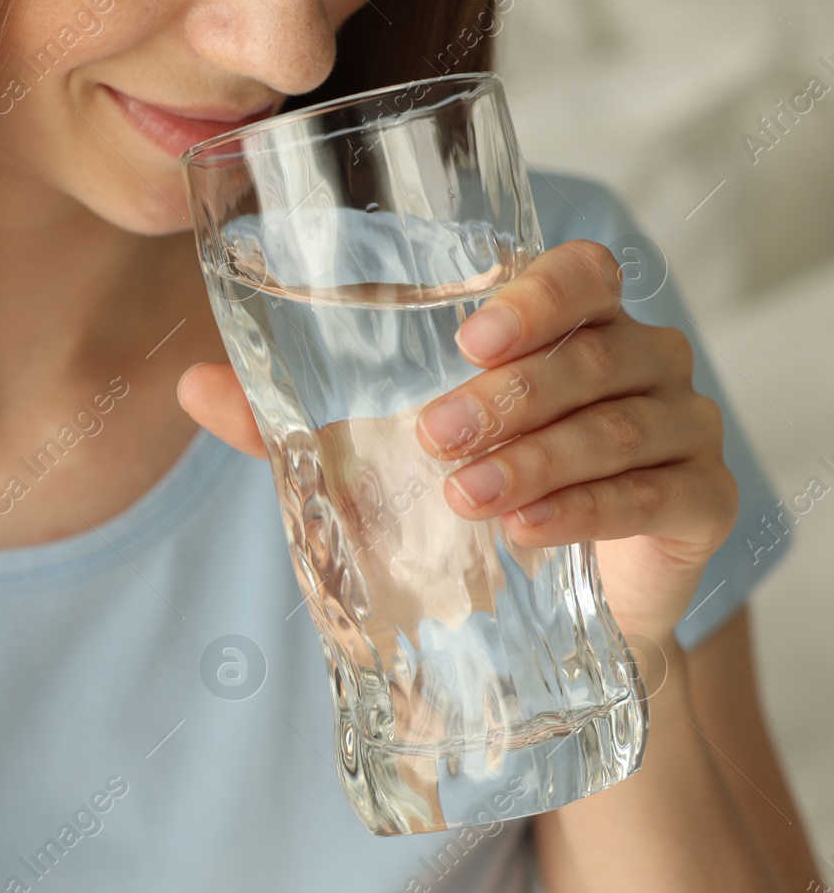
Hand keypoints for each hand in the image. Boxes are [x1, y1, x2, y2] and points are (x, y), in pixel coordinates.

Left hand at [178, 239, 738, 644]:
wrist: (547, 619)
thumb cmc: (461, 511)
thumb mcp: (369, 462)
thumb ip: (287, 423)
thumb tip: (189, 385)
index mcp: (569, 330)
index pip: (581, 273)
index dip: (537, 294)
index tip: (469, 338)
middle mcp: (640, 364)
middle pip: (600, 350)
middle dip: (513, 395)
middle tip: (435, 439)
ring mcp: (682, 432)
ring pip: (625, 420)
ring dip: (541, 455)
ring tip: (467, 498)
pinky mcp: (704, 507)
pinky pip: (660, 492)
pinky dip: (589, 509)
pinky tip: (529, 534)